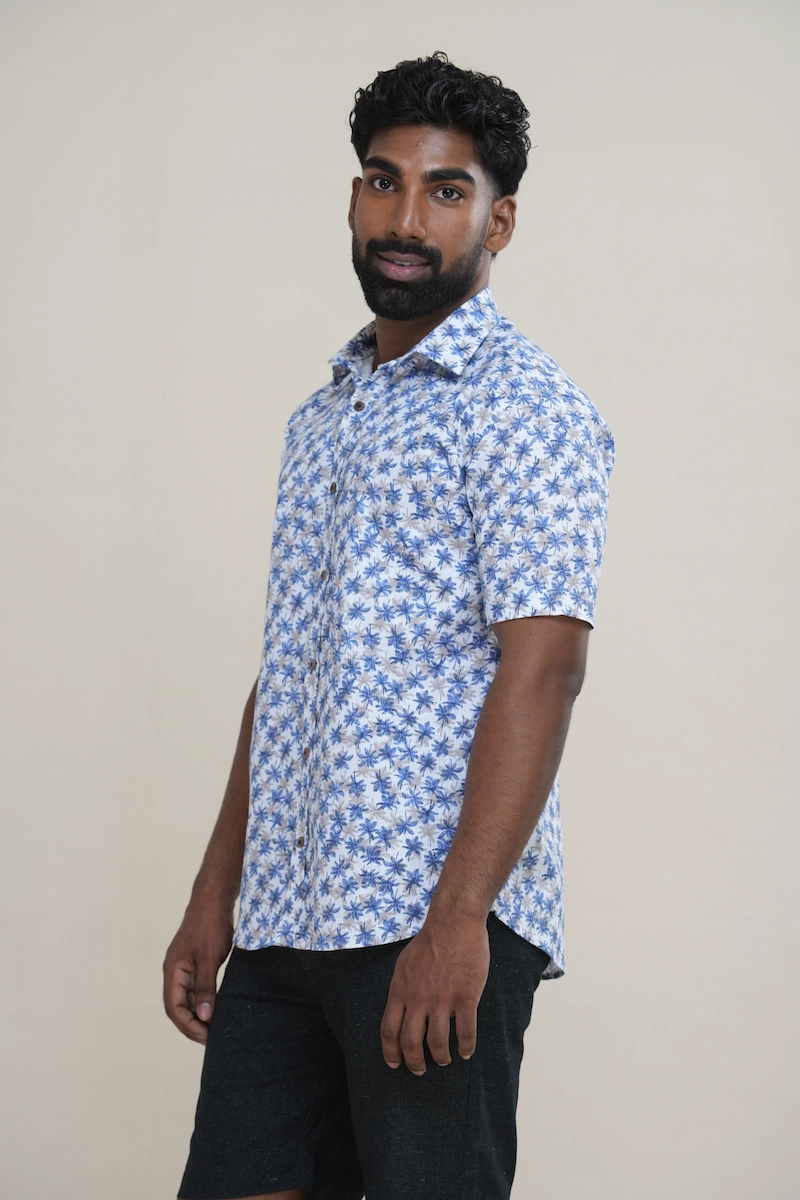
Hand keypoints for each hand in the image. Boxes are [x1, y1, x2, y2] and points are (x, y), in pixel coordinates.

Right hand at [163, 899, 233, 1043]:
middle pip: (178, 1006)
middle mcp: (174, 970)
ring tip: (215, 1027)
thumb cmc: (211, 925)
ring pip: (186, 998)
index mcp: (173, 970)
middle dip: (192, 1024)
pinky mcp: (194, 961)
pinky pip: (194, 987)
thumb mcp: (210, 959)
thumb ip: (205, 987)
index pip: (174, 1007)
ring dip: (197, 1014)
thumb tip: (203, 1017)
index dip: (188, 1026)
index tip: (206, 1037)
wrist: (214, 898)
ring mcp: (184, 965)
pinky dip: (202, 1000)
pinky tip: (216, 1008)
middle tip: (212, 1038)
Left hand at [380, 915, 489, 1074]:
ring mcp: (442, 1000)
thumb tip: (403, 1008)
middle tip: (419, 1070)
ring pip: (437, 1042)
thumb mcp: (404, 964)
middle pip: (410, 1042)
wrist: (453, 924)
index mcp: (400, 991)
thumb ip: (403, 988)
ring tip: (444, 1061)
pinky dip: (466, 1047)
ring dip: (440, 1057)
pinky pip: (465, 1031)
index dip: (390, 1052)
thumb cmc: (429, 941)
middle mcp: (418, 999)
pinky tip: (466, 1052)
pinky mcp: (464, 998)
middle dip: (414, 1062)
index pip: (389, 1030)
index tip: (394, 1064)